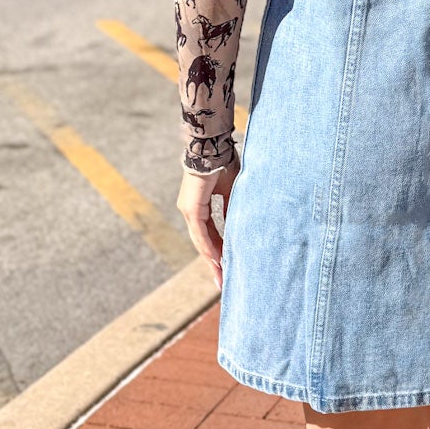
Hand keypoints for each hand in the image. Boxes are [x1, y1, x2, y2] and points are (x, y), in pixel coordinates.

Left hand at [176, 160, 239, 289]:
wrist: (213, 147)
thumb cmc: (223, 164)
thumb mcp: (232, 193)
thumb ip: (232, 211)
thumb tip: (240, 229)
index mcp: (199, 207)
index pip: (209, 235)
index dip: (218, 251)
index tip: (227, 266)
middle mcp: (190, 211)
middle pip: (203, 242)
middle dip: (213, 263)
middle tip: (222, 281)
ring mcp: (189, 210)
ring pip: (201, 241)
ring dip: (211, 258)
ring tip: (221, 275)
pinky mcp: (191, 208)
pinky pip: (201, 233)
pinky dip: (209, 246)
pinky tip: (217, 259)